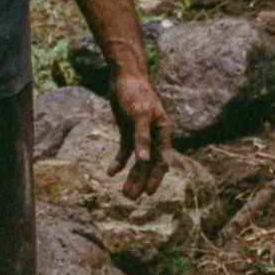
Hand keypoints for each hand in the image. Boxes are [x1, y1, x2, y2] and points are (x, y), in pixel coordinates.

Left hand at [107, 60, 170, 201]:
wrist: (124, 76)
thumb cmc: (135, 93)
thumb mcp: (139, 115)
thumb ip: (142, 138)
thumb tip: (144, 161)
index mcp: (162, 132)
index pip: (161, 160)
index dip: (156, 177)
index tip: (149, 193)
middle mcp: (154, 135)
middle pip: (149, 163)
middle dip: (141, 181)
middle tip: (130, 197)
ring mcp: (141, 134)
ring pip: (138, 160)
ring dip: (132, 176)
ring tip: (125, 193)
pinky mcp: (129, 131)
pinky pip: (125, 151)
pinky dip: (119, 162)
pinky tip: (111, 172)